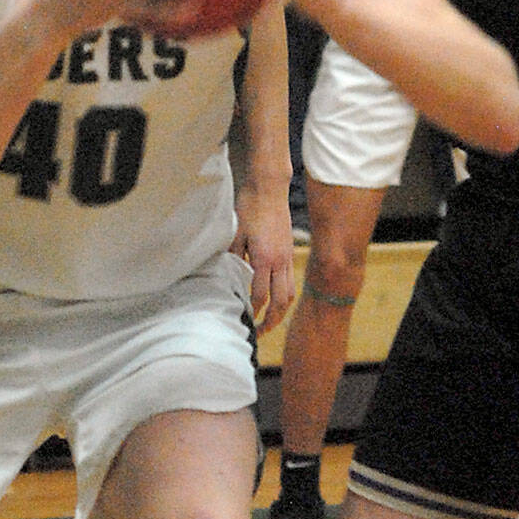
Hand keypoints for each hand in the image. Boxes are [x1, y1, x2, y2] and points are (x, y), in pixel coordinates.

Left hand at [230, 179, 295, 332]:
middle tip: (259, 331)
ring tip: (270, 320)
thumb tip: (226, 278)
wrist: (269, 187)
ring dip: (282, 310)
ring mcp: (288, 256)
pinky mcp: (290, 251)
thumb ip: (232, 257)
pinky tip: (275, 297)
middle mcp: (280, 261)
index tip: (244, 320)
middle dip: (272, 320)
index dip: (253, 310)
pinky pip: (291, 281)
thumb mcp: (235, 232)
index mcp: (265, 258)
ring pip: (290, 293)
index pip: (260, 294)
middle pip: (281, 301)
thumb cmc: (249, 207)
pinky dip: (285, 295)